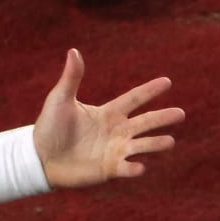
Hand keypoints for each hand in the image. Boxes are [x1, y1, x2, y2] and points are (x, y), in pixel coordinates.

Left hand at [34, 49, 182, 187]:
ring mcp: (115, 150)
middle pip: (145, 122)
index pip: (133, 99)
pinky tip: (139, 167)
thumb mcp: (60, 100)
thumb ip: (71, 78)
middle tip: (180, 113)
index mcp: (108, 113)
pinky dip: (133, 168)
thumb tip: (73, 51)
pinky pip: (126, 169)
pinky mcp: (109, 169)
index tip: (167, 81)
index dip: (149, 91)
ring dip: (155, 144)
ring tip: (169, 141)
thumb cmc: (49, 127)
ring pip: (142, 145)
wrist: (39, 157)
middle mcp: (117, 131)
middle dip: (162, 118)